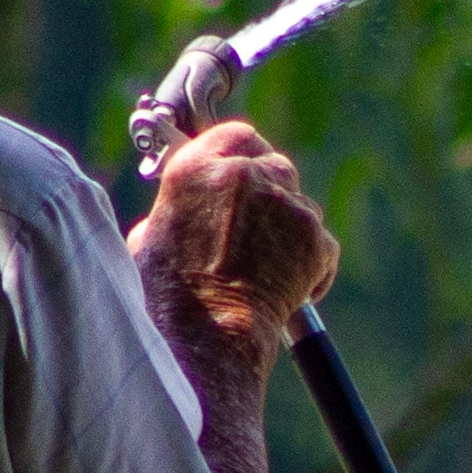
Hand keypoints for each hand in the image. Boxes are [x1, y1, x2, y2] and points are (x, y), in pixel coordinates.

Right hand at [132, 117, 337, 343]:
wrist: (209, 336)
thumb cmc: (170, 296)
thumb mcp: (150, 239)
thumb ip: (178, 210)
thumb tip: (187, 211)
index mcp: (197, 169)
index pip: (237, 136)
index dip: (246, 153)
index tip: (248, 170)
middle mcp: (244, 176)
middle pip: (277, 166)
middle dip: (272, 192)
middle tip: (261, 226)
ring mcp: (284, 204)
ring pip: (302, 205)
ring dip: (291, 229)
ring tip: (268, 267)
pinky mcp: (314, 237)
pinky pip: (321, 242)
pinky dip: (312, 264)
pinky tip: (290, 288)